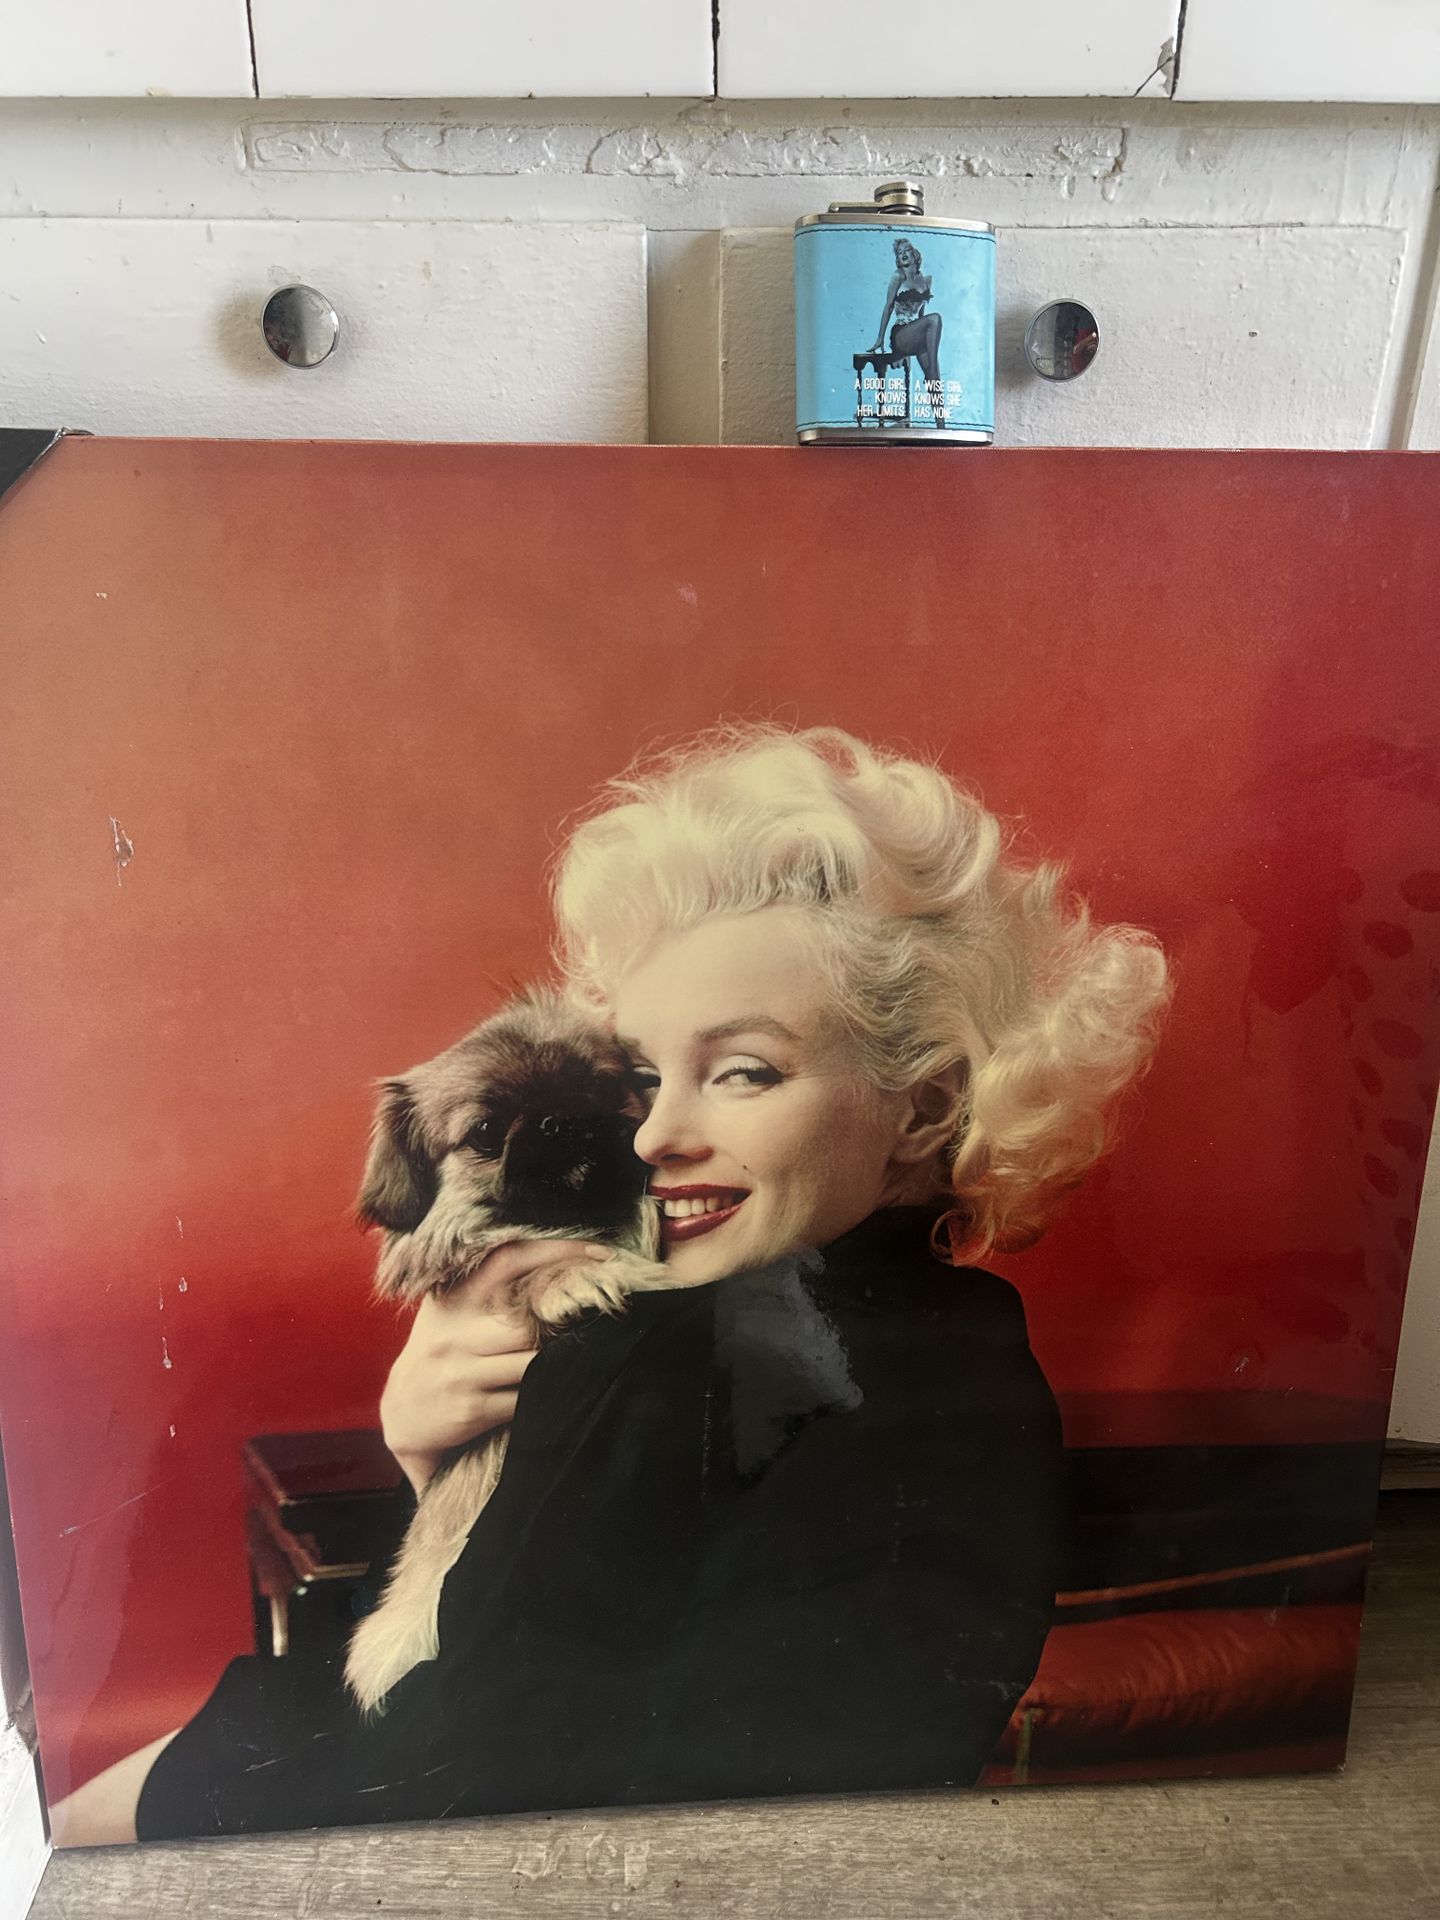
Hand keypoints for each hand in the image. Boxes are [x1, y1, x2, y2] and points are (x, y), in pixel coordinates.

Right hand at [379, 1240, 607, 1494]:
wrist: (403, 1412)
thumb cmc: (440, 1350)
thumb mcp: (449, 1309)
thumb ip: (486, 1284)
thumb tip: (555, 1258)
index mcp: (454, 1298)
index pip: (509, 1259)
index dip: (557, 1250)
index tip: (601, 1252)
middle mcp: (454, 1333)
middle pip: (527, 1324)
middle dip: (559, 1326)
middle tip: (586, 1323)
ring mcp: (461, 1372)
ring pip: (530, 1362)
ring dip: (555, 1363)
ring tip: (568, 1357)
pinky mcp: (470, 1409)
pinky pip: (524, 1398)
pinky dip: (541, 1394)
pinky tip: (546, 1390)